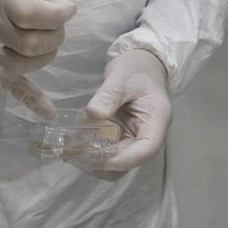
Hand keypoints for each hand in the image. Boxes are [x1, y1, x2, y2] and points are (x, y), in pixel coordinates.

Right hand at [0, 0, 75, 115]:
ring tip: (46, 37)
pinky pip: (4, 84)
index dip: (58, 13)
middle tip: (55, 20)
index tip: (66, 7)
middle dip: (55, 33)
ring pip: (22, 65)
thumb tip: (63, 6)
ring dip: (45, 55)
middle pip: (30, 43)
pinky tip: (47, 111)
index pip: (32, 14)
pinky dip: (28, 99)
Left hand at [83, 49, 170, 177]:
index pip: (145, 150)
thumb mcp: (121, 77)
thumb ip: (109, 95)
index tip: (96, 157)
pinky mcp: (122, 137)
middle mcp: (147, 135)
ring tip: (71, 151)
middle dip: (102, 164)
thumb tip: (93, 114)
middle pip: (130, 162)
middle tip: (75, 155)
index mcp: (156, 122)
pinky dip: (93, 152)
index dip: (122, 159)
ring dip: (95, 162)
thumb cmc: (136, 68)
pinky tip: (75, 144)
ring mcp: (134, 138)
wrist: (140, 63)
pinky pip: (109, 152)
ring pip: (117, 163)